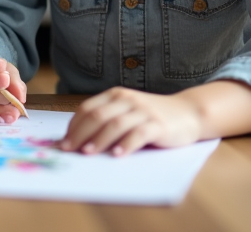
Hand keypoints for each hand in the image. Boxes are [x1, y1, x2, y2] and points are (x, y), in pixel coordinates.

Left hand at [61, 87, 203, 154]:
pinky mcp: (158, 125)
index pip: (88, 108)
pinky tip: (117, 155)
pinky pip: (139, 134)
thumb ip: (107, 120)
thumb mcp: (127, 112)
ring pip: (115, 124)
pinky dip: (126, 145)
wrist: (188, 112)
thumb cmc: (151, 116)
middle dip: (80, 134)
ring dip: (99, 139)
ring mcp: (143, 111)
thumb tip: (78, 140)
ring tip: (88, 153)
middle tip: (69, 149)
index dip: (73, 126)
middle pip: (97, 116)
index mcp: (116, 95)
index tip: (63, 142)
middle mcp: (127, 100)